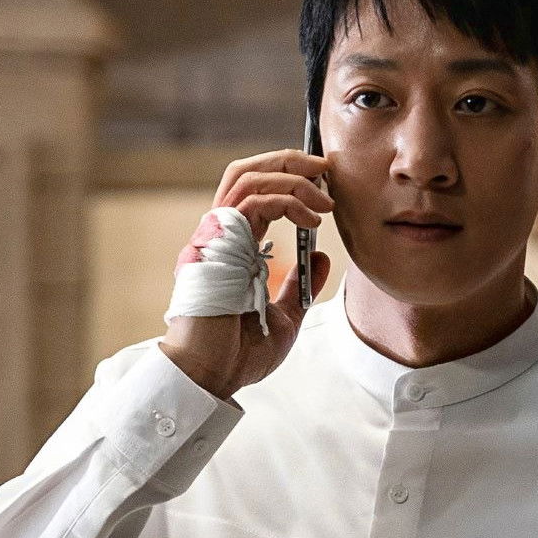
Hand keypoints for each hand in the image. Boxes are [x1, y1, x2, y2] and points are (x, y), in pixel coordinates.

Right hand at [160, 150, 334, 399]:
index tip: (323, 182)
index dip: (286, 175)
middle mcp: (218, 236)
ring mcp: (214, 239)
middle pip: (244, 171)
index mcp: (230, 247)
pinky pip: (253, 203)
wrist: (212, 376)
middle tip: (325, 168)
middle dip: (287, 160)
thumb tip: (321, 255)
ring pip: (247, 178)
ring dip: (292, 178)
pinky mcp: (217, 246)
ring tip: (325, 197)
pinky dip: (287, 200)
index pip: (251, 190)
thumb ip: (300, 283)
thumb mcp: (286, 314)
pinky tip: (312, 219)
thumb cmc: (239, 353)